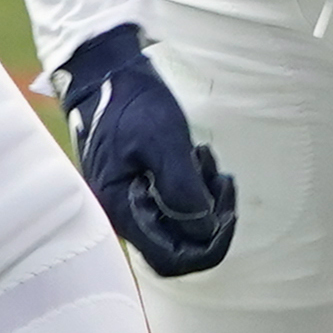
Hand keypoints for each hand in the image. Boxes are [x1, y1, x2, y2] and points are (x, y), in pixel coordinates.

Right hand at [54, 25, 236, 275]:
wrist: (106, 74)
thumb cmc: (131, 103)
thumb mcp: (163, 140)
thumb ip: (183, 189)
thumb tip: (204, 230)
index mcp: (121, 209)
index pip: (169, 259)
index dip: (206, 246)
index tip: (226, 214)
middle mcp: (124, 214)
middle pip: (178, 246)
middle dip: (209, 219)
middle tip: (222, 182)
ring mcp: (132, 203)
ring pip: (181, 225)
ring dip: (203, 198)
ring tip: (203, 157)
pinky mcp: (141, 189)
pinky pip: (176, 205)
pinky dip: (195, 186)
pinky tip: (195, 156)